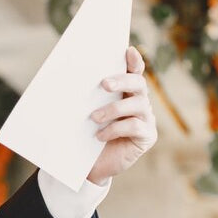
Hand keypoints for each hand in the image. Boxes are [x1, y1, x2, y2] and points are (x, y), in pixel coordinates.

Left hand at [87, 46, 157, 183]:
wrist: (92, 166)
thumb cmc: (88, 135)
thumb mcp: (86, 113)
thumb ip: (88, 96)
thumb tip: (70, 77)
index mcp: (126, 92)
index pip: (134, 71)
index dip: (134, 61)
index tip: (128, 51)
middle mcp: (140, 102)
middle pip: (139, 83)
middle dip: (122, 80)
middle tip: (104, 84)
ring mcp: (146, 118)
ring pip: (138, 104)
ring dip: (113, 109)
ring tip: (93, 118)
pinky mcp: (147, 136)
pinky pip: (135, 126)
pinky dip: (115, 129)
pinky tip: (100, 135)